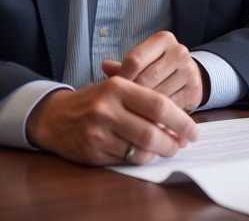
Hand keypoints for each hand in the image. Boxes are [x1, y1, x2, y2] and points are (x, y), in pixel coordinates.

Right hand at [25, 76, 200, 165]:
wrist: (54, 116)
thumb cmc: (95, 100)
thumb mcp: (117, 87)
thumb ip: (147, 101)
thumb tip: (180, 124)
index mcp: (118, 86)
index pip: (159, 106)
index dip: (181, 121)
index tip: (194, 131)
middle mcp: (107, 109)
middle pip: (152, 133)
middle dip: (172, 143)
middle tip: (180, 145)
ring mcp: (98, 132)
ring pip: (140, 150)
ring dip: (157, 153)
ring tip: (163, 149)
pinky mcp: (92, 151)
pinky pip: (126, 161)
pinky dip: (139, 159)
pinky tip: (142, 153)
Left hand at [116, 31, 205, 111]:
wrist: (190, 76)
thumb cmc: (159, 68)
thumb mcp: (143, 61)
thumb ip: (124, 66)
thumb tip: (105, 66)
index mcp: (163, 40)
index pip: (135, 60)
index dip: (122, 78)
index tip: (113, 92)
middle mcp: (179, 52)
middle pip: (146, 78)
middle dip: (131, 95)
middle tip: (120, 108)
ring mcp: (189, 72)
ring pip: (158, 95)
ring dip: (143, 109)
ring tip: (131, 115)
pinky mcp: (194, 92)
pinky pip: (170, 108)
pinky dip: (157, 116)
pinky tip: (148, 119)